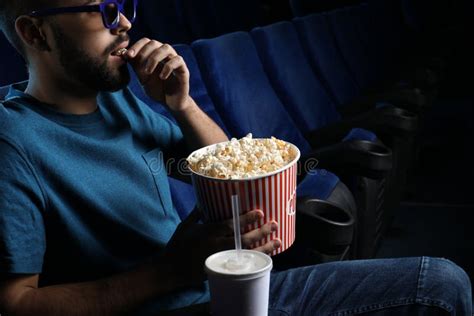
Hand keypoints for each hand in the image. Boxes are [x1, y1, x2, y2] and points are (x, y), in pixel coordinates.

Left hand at [125, 38, 190, 110]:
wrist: (170, 103)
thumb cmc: (157, 90)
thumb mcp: (142, 77)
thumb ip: (135, 66)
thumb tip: (122, 54)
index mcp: (155, 54)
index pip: (146, 42)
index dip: (136, 46)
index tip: (128, 56)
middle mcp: (166, 55)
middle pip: (155, 42)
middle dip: (144, 52)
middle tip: (138, 65)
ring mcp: (175, 61)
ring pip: (166, 48)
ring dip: (154, 58)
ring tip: (148, 72)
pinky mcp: (183, 69)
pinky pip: (177, 60)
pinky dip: (167, 67)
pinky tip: (162, 77)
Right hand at [165, 208, 280, 284]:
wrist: (171, 269)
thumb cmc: (177, 245)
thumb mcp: (185, 226)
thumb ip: (196, 214)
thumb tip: (203, 203)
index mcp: (209, 232)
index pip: (232, 224)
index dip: (247, 218)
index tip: (260, 213)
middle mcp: (217, 245)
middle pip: (243, 239)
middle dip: (261, 232)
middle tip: (274, 224)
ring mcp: (221, 258)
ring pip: (247, 253)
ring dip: (264, 248)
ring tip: (278, 241)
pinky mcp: (222, 269)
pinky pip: (243, 264)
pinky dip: (255, 260)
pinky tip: (266, 257)